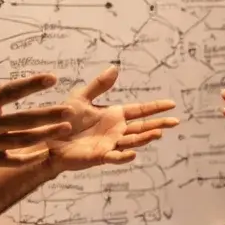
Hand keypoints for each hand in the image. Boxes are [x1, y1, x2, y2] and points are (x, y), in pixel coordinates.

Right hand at [0, 40, 72, 171]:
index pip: (11, 92)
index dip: (32, 84)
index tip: (52, 77)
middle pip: (24, 120)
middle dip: (48, 115)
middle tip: (70, 110)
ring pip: (23, 141)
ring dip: (46, 135)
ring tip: (66, 129)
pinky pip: (13, 160)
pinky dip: (29, 159)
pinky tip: (46, 153)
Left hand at [46, 65, 178, 171]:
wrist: (49, 139)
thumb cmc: (64, 120)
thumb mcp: (81, 98)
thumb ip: (99, 85)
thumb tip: (115, 68)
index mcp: (114, 115)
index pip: (140, 110)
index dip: (155, 107)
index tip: (172, 104)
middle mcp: (116, 130)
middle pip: (142, 127)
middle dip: (159, 124)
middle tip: (176, 122)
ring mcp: (110, 144)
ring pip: (133, 141)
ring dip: (146, 138)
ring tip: (158, 133)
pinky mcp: (100, 156)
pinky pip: (115, 156)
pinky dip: (125, 156)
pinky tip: (134, 152)